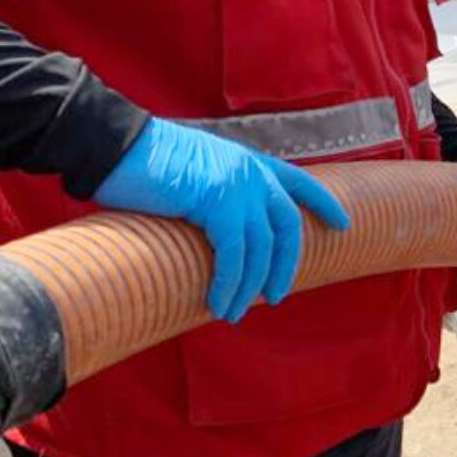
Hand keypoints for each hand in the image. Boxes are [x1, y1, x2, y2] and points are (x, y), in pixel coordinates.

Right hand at [93, 119, 350, 322]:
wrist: (113, 145)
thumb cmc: (142, 164)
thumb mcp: (193, 177)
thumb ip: (215, 198)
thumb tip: (216, 234)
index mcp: (248, 163)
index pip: (299, 183)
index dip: (322, 204)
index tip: (343, 224)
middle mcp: (251, 172)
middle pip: (286, 225)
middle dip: (285, 263)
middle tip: (276, 295)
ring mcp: (238, 186)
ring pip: (261, 247)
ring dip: (249, 285)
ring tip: (236, 312)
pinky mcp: (218, 202)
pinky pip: (234, 254)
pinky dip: (229, 283)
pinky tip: (219, 303)